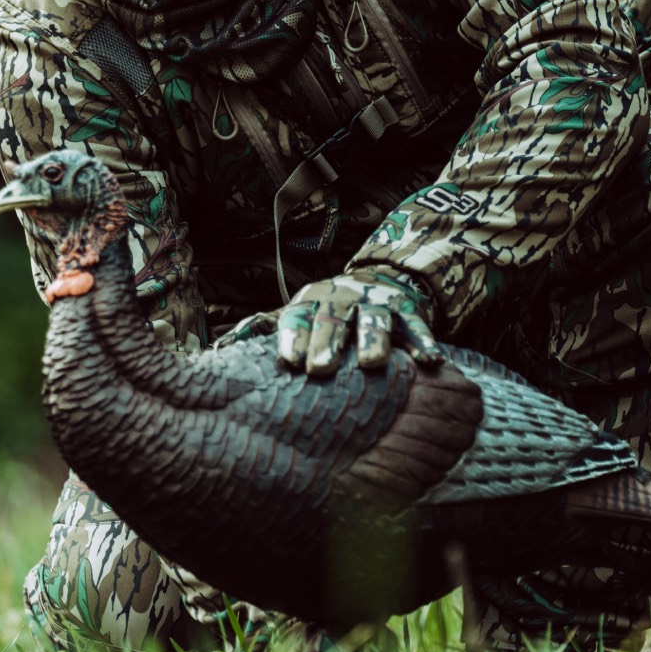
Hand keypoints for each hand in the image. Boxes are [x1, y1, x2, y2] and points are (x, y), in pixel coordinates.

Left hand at [276, 267, 442, 374]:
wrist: (380, 283)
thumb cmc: (328, 311)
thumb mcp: (297, 313)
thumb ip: (264, 330)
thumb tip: (221, 349)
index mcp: (312, 299)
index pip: (298, 316)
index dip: (293, 337)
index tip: (287, 360)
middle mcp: (343, 297)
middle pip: (333, 318)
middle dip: (326, 341)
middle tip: (320, 368)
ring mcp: (377, 302)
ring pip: (374, 319)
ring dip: (372, 339)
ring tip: (371, 363)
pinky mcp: (408, 311)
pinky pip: (417, 326)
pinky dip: (423, 341)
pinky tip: (429, 360)